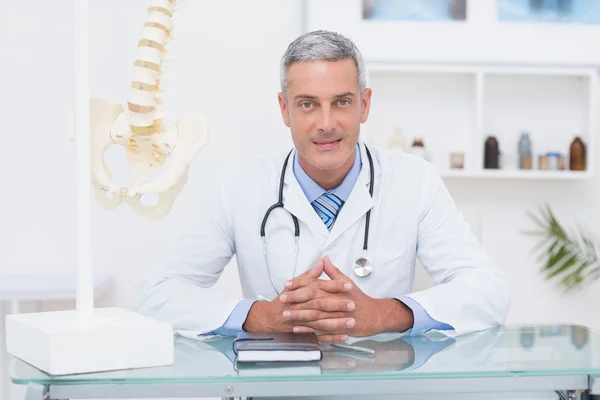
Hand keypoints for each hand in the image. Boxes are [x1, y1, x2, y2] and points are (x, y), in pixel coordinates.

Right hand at [242, 258, 351, 341]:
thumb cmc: (286, 300)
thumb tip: (322, 261)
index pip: (319, 287)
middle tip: (352, 304)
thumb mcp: (297, 284)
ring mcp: (303, 322)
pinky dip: (332, 338)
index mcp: (302, 293)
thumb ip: (311, 274)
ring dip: (337, 324)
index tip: (348, 285)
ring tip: (351, 322)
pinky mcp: (306, 333)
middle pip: (320, 305)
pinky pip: (320, 337)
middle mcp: (302, 307)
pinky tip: (344, 336)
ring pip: (321, 323)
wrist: (271, 317)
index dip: (334, 286)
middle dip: (337, 305)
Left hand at [282, 256, 413, 337]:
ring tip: (286, 315)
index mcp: (336, 290)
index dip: (300, 284)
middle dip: (296, 300)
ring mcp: (338, 316)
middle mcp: (336, 302)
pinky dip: (309, 330)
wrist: (375, 316)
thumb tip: (323, 259)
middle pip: (314, 300)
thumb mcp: (347, 282)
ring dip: (300, 316)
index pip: (315, 284)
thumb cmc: (359, 299)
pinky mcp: (339, 329)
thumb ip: (333, 272)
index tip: (287, 284)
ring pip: (316, 316)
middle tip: (281, 299)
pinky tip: (298, 330)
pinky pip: (322, 331)